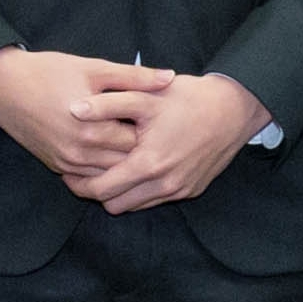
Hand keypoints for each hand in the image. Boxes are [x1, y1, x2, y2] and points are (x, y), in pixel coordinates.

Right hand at [0, 47, 172, 190]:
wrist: (2, 86)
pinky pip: (90, 177)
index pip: (139, 142)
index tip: (164, 120)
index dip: (155, 131)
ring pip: (110, 174)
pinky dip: (106, 168)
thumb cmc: (49, 71)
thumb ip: (134, 77)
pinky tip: (116, 153)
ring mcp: (67, 163)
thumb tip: (170, 78)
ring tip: (141, 145)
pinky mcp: (57, 167)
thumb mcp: (94, 68)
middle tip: (160, 135)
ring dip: (125, 162)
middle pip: (127, 162)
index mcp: (93, 127)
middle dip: (144, 150)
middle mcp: (80, 152)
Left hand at [81, 71, 271, 212]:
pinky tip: (137, 167)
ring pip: (135, 206)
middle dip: (96, 191)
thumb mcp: (146, 96)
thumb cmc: (188, 99)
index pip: (101, 190)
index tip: (68, 172)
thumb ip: (107, 104)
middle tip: (84, 172)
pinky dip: (141, 190)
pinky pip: (155, 200)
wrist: (234, 109)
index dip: (78, 184)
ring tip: (109, 169)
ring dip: (120, 192)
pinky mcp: (191, 190)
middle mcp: (164, 185)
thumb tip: (73, 109)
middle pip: (114, 205)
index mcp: (148, 164)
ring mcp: (179, 190)